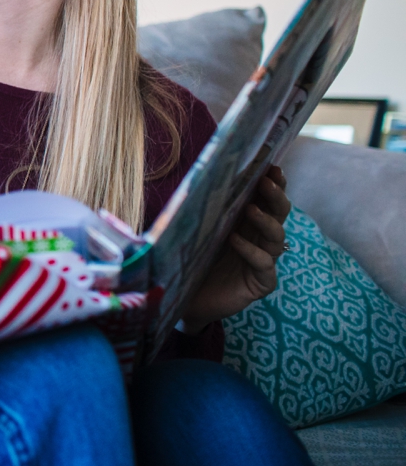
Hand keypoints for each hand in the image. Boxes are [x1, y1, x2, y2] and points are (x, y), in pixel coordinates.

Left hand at [182, 165, 289, 333]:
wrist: (185, 299)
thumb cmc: (192, 261)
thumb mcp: (196, 230)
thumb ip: (202, 209)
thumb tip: (196, 175)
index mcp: (247, 224)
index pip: (267, 200)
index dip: (273, 184)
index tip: (272, 167)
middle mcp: (260, 240)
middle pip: (279, 215)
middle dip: (276, 197)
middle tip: (267, 181)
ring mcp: (263, 262)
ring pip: (277, 238)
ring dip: (265, 221)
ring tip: (250, 209)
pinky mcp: (261, 283)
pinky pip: (265, 266)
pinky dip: (252, 252)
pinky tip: (235, 241)